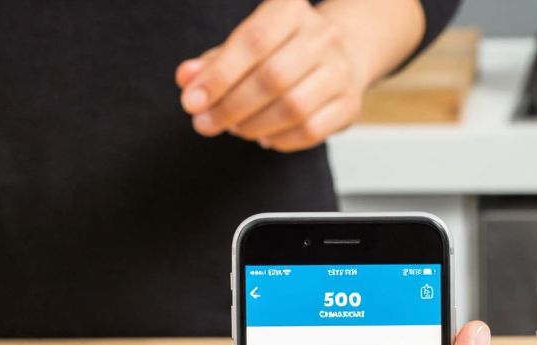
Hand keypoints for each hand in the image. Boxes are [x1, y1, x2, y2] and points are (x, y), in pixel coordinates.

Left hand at [175, 0, 365, 152]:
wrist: (339, 56)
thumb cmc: (283, 49)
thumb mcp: (245, 44)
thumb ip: (214, 61)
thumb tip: (188, 78)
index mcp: (291, 10)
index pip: (253, 42)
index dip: (218, 76)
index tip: (193, 101)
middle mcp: (322, 36)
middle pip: (272, 78)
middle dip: (231, 107)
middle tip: (206, 123)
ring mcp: (340, 71)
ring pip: (293, 108)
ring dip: (253, 126)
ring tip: (236, 128)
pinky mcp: (349, 105)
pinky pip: (310, 131)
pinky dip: (279, 140)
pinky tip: (265, 135)